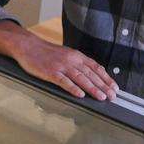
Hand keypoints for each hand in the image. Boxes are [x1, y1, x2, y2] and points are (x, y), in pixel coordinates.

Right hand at [0, 20, 117, 99]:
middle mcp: (72, 60)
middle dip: (103, 86)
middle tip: (113, 96)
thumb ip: (77, 64)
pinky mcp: (51, 72)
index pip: (96, 68)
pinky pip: (64, 81)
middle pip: (91, 74)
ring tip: (102, 97)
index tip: (114, 87)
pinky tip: (80, 95)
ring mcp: (61, 66)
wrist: (28, 46)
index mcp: (77, 56)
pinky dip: (73, 88)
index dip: (106, 78)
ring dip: (93, 88)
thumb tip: (90, 76)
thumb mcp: (66, 55)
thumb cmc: (46, 53)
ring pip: (81, 78)